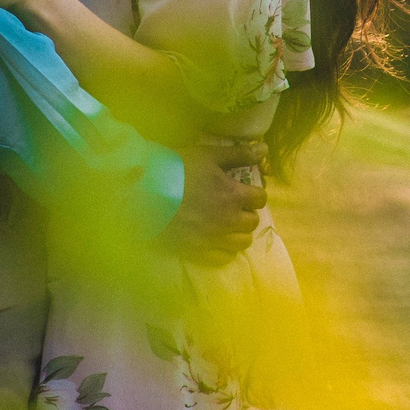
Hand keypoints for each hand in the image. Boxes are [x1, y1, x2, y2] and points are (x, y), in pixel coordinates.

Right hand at [166, 140, 266, 263]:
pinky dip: (225, 250)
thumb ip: (239, 154)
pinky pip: (223, 258)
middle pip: (253, 222)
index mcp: (234, 195)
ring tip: (228, 225)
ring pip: (242, 243)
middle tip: (235, 207)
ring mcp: (213, 239)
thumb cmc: (178, 170)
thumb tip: (265, 150)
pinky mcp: (198, 252)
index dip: (255, 193)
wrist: (144, 194)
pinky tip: (217, 240)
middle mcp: (228, 220)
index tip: (245, 191)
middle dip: (247, 213)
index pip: (261, 198)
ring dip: (239, 233)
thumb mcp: (209, 155)